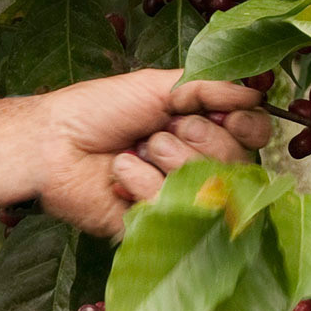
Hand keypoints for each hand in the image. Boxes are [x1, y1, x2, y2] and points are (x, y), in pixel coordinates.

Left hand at [35, 68, 269, 236]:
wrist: (52, 142)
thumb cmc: (99, 110)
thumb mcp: (157, 85)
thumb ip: (208, 87)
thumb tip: (258, 93)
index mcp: (203, 130)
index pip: (253, 135)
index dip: (247, 128)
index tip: (229, 118)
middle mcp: (198, 165)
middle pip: (239, 164)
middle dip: (200, 141)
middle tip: (161, 131)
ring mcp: (180, 197)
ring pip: (209, 188)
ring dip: (168, 159)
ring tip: (137, 149)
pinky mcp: (157, 225)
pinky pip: (174, 209)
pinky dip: (143, 183)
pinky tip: (121, 173)